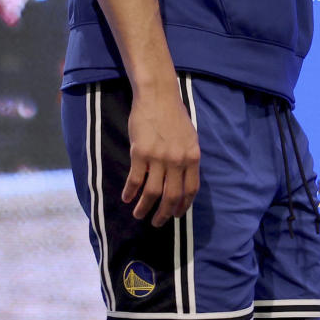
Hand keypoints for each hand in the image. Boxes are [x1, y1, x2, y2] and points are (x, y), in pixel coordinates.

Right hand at [123, 87, 199, 226]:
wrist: (157, 96)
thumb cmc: (174, 115)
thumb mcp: (190, 138)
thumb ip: (188, 158)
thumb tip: (183, 179)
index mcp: (192, 157)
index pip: (190, 190)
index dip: (183, 206)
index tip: (176, 215)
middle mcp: (177, 161)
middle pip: (172, 196)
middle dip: (164, 214)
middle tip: (157, 223)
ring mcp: (158, 158)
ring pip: (152, 192)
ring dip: (145, 207)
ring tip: (139, 215)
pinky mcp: (140, 153)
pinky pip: (135, 179)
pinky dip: (131, 191)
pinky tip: (127, 198)